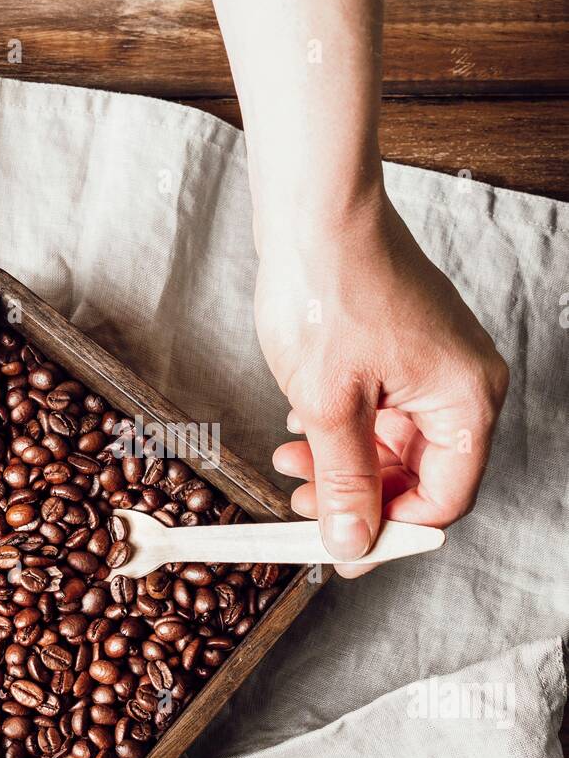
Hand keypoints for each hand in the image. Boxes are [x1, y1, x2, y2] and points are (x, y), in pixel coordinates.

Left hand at [253, 184, 508, 577]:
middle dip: (359, 494)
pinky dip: (344, 426)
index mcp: (467, 400)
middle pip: (422, 474)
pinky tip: (303, 423)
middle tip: (303, 504)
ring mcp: (435, 362)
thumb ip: (345, 482)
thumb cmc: (329, 288)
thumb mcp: (331, 405)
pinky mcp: (405, 346)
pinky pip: (383, 409)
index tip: (340, 548)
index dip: (390, 532)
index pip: (445, 499)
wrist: (313, 209)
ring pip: (395, 443)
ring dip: (343, 462)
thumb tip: (354, 542)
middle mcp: (464, 382)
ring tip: (290, 461)